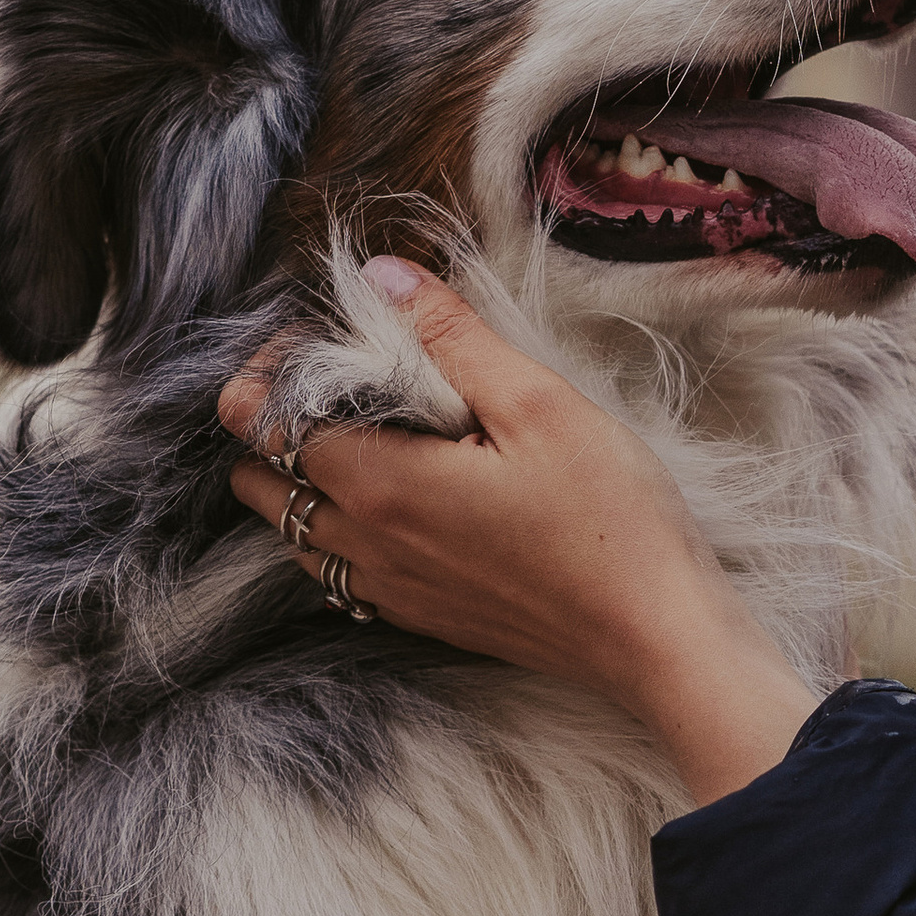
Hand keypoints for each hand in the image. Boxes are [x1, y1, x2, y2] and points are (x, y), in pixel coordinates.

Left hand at [223, 259, 819, 809]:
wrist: (655, 637)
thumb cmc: (609, 518)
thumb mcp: (538, 402)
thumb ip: (451, 337)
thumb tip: (382, 277)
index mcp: (380, 485)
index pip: (266, 422)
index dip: (272, 370)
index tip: (315, 337)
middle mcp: (365, 545)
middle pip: (260, 484)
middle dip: (270, 426)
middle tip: (336, 380)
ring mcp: (390, 591)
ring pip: (294, 534)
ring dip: (302, 482)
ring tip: (363, 436)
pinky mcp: (423, 617)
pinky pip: (340, 572)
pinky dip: (339, 530)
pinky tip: (396, 501)